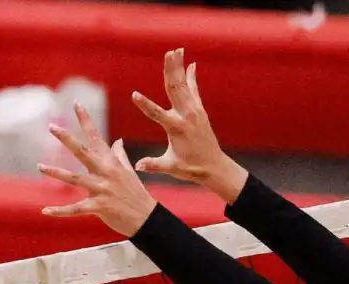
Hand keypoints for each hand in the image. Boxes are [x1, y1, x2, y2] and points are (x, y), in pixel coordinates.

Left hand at [39, 103, 158, 238]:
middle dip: (67, 139)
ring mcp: (102, 189)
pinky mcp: (100, 207)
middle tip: (51, 126)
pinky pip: (76, 209)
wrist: (148, 218)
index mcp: (111, 162)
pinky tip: (45, 211)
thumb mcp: (129, 171)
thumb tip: (117, 140)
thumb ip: (120, 155)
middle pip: (83, 152)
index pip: (96, 137)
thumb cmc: (136, 194)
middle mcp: (106, 172)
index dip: (86, 120)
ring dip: (56, 173)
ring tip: (40, 166)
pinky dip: (60, 211)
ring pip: (75, 179)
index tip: (76, 103)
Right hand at [131, 48, 248, 204]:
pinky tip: (191, 65)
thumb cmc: (190, 168)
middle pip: (175, 88)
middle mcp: (186, 116)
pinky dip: (192, 77)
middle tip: (168, 53)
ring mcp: (195, 111)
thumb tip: (137, 166)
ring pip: (184, 85)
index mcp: (176, 129)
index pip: (157, 114)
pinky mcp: (200, 111)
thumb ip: (153, 165)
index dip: (145, 105)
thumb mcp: (171, 167)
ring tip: (176, 51)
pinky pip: (194, 90)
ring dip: (180, 67)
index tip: (134, 94)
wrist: (214, 166)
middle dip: (171, 70)